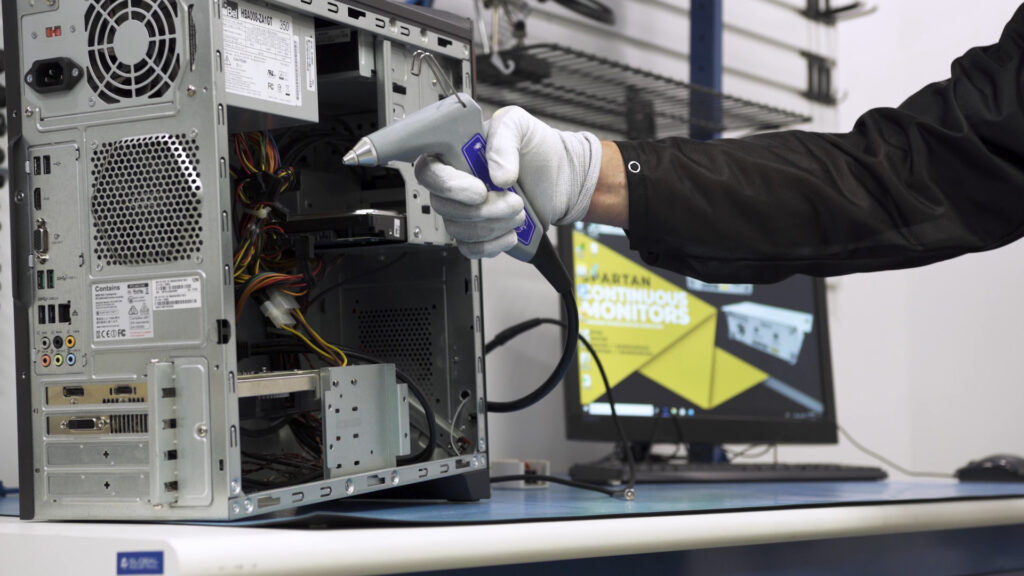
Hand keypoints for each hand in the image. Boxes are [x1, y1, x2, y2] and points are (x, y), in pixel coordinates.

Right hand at [414, 106, 601, 257]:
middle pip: (443, 206)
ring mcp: (463, 211)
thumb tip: (496, 175)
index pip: (428, 171)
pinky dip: (493, 244)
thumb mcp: (518, 125)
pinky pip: (471, 248)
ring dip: (493, 225)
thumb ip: (503, 139)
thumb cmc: (534, 147)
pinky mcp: (478, 233)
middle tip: (513, 200)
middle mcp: (454, 184)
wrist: (559, 176)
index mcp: (453, 154)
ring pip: (459, 230)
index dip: (448, 185)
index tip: (479, 190)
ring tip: (519, 210)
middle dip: (482, 209)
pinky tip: (512, 232)